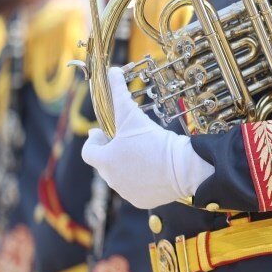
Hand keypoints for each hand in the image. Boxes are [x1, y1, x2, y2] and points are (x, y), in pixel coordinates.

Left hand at [81, 67, 213, 208]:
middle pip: (104, 165)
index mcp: (105, 161)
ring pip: (120, 177)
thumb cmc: (154, 141)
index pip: (88, 152)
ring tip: (141, 155)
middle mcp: (112, 180)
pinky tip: (153, 170)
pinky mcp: (142, 201)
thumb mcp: (133, 115)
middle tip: (125, 142)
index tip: (102, 133)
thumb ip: (119, 93)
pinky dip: (141, 180)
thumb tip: (112, 70)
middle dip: (112, 153)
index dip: (94, 141)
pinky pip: (136, 189)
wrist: (183, 168)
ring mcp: (127, 192)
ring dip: (125, 166)